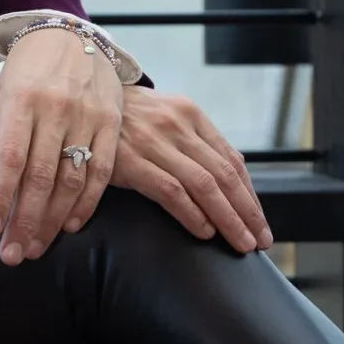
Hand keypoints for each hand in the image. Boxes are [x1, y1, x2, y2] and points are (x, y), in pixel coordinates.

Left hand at [0, 26, 123, 264]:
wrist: (69, 35)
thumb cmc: (26, 73)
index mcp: (22, 100)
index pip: (9, 157)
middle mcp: (56, 108)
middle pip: (41, 175)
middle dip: (25, 220)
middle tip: (12, 254)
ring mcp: (88, 116)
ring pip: (72, 179)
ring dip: (53, 219)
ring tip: (36, 247)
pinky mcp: (112, 122)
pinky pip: (103, 171)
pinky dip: (87, 203)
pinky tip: (70, 225)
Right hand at [111, 90, 272, 253]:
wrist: (82, 101)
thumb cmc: (127, 116)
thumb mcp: (167, 116)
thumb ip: (197, 140)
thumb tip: (235, 168)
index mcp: (191, 115)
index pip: (231, 160)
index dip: (250, 194)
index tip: (259, 221)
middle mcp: (178, 126)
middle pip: (224, 175)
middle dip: (247, 212)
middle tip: (260, 240)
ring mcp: (154, 142)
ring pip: (204, 185)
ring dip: (228, 218)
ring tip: (241, 243)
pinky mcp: (130, 161)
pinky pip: (171, 191)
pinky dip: (192, 213)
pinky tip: (205, 231)